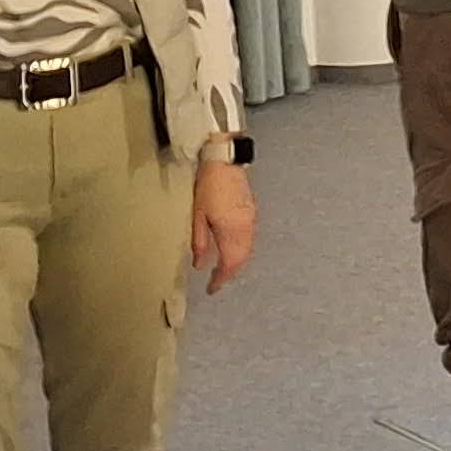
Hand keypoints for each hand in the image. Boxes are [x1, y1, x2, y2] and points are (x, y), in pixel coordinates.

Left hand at [190, 157, 256, 294]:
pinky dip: (242, 250)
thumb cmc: (208, 185)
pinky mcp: (252, 213)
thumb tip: (199, 265)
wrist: (225, 161)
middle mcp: (244, 229)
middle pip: (240, 260)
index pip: (229, 265)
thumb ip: (200, 242)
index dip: (220, 280)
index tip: (212, 289)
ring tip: (223, 268)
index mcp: (230, 231)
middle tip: (217, 281)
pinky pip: (250, 240)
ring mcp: (251, 221)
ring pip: (247, 251)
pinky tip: (233, 249)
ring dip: (237, 263)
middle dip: (229, 273)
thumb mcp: (197, 215)